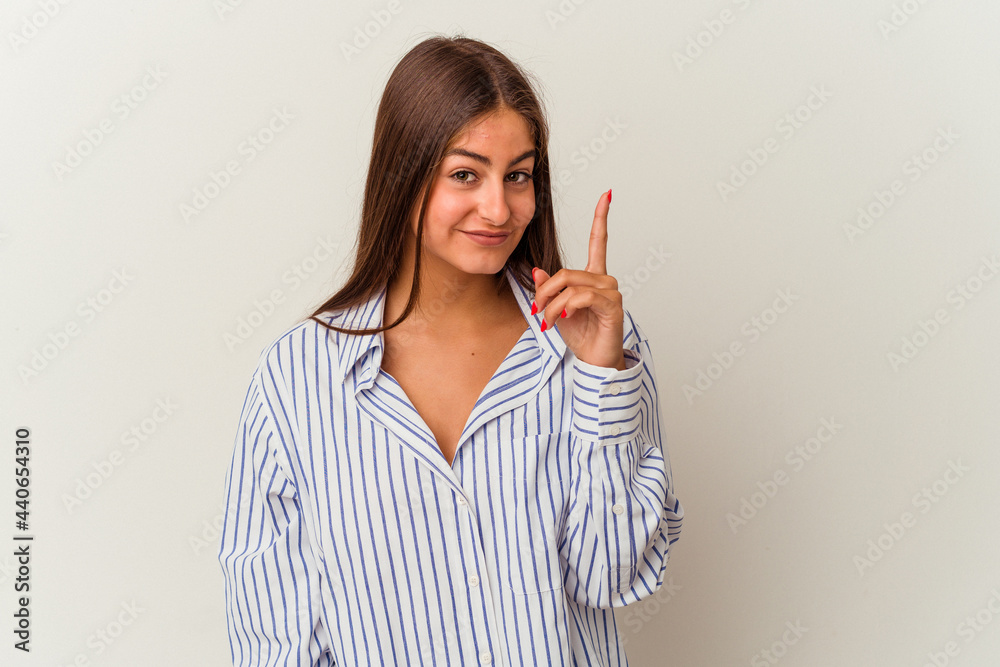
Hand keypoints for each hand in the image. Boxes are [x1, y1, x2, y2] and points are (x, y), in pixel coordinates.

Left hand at [531, 189, 626, 369]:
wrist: (593, 361)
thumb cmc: (579, 336)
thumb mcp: (555, 309)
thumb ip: (547, 289)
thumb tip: (537, 270)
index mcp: (593, 278)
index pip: (598, 241)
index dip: (601, 217)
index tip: (607, 194)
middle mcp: (604, 281)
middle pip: (565, 273)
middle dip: (545, 292)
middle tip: (539, 311)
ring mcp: (610, 292)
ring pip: (569, 286)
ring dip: (552, 305)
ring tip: (550, 321)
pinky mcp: (612, 306)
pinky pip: (581, 297)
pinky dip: (565, 307)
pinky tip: (565, 318)